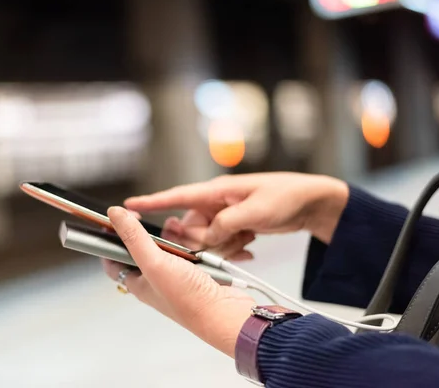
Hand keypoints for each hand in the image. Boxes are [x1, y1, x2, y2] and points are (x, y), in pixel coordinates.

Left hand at [102, 207, 254, 357]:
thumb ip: (134, 238)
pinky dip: (190, 245)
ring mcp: (174, 278)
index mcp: (138, 283)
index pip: (113, 260)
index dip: (110, 239)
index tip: (115, 220)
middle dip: (142, 234)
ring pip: (166, 250)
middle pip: (140, 251)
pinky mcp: (194, 274)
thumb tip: (115, 215)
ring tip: (173, 233)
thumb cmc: (190, 300)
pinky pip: (187, 253)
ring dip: (170, 239)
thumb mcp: (155, 263)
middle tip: (144, 219)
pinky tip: (193, 244)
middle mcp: (154, 281)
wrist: (226, 313)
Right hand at [125, 172, 348, 247]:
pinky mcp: (234, 225)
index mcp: (215, 191)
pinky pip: (221, 241)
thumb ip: (224, 225)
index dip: (150, 203)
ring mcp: (224, 214)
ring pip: (207, 239)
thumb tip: (203, 238)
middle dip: (203, 241)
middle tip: (232, 238)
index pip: (175, 196)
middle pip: (191, 228)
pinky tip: (249, 245)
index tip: (126, 206)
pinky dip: (233, 247)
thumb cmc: (286, 197)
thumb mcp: (255, 211)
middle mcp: (215, 203)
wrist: (313, 202)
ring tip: (248, 238)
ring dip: (224, 246)